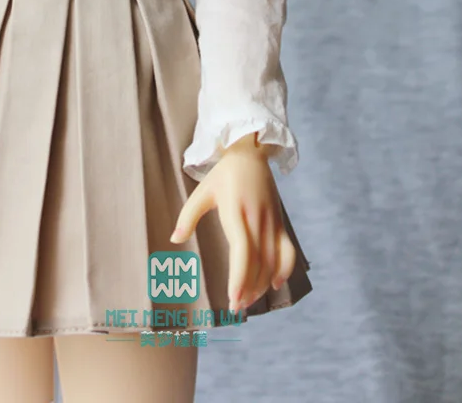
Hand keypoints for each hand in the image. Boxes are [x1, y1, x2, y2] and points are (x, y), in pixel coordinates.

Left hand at [169, 134, 295, 312]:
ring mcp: (271, 221)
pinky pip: (287, 249)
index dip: (240, 276)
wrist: (250, 153)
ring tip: (248, 300)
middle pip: (258, 262)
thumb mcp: (202, 191)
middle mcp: (256, 219)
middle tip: (236, 308)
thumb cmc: (223, 175)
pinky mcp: (279, 222)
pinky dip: (285, 268)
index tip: (233, 298)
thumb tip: (174, 239)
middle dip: (249, 288)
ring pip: (272, 260)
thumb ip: (188, 216)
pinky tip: (276, 283)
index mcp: (236, 212)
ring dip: (262, 283)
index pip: (243, 251)